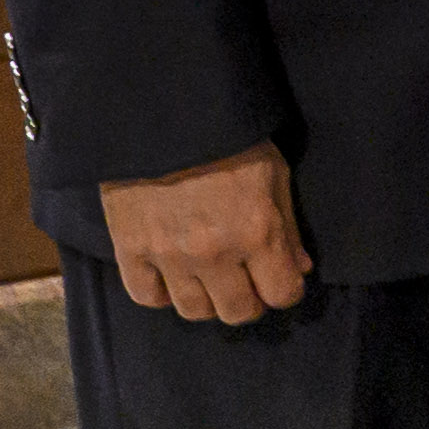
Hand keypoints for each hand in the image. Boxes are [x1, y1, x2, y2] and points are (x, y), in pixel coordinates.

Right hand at [99, 145, 309, 328]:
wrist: (162, 116)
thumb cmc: (229, 139)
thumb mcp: (274, 174)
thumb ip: (288, 227)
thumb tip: (299, 268)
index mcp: (257, 232)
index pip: (281, 295)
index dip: (284, 290)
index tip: (279, 278)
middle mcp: (215, 253)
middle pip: (237, 312)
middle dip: (249, 301)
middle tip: (245, 281)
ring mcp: (169, 255)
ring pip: (194, 311)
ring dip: (207, 300)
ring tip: (209, 279)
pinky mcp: (130, 249)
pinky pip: (146, 297)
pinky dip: (161, 293)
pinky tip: (171, 277)